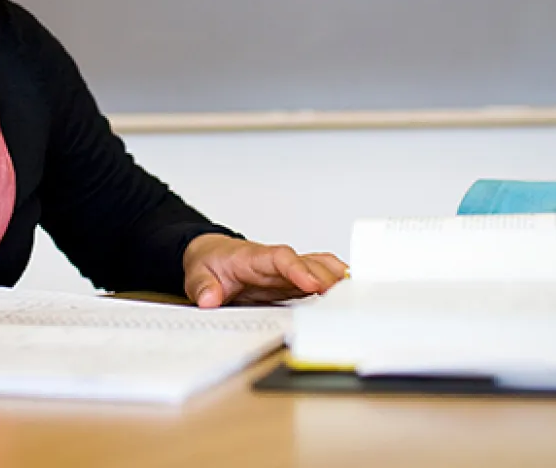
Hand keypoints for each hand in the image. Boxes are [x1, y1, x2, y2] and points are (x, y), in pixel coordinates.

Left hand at [182, 234, 348, 306]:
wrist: (212, 255)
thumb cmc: (209, 263)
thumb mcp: (196, 275)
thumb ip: (202, 287)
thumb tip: (209, 299)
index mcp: (253, 258)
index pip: (279, 258)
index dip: (297, 269)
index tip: (311, 283)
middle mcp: (276, 262)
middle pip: (308, 264)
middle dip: (327, 279)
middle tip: (345, 299)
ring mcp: (288, 271)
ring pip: (320, 267)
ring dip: (338, 279)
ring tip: (359, 296)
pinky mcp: (294, 281)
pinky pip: (321, 276)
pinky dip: (338, 282)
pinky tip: (354, 294)